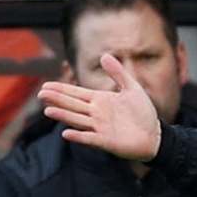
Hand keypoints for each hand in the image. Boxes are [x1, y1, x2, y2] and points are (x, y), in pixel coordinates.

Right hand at [39, 54, 162, 160]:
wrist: (156, 136)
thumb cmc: (144, 113)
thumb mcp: (133, 89)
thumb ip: (119, 73)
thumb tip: (104, 55)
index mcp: (100, 100)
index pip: (76, 93)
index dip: (61, 89)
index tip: (45, 85)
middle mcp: (96, 113)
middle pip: (73, 105)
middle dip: (57, 99)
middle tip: (40, 94)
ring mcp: (100, 128)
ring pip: (77, 120)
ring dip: (64, 116)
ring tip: (48, 111)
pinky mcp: (106, 141)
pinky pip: (89, 138)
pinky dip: (79, 136)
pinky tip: (66, 133)